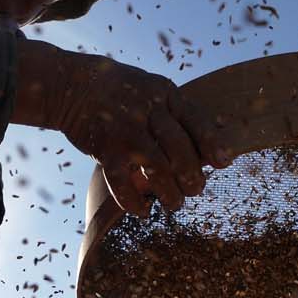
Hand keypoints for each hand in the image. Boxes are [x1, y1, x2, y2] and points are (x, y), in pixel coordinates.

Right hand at [12, 38, 231, 215]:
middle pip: (179, 148)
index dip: (212, 143)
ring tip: (176, 204)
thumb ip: (178, 111)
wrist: (72, 86)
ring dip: (170, 192)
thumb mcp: (152, 89)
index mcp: (164, 93)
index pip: (195, 119)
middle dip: (192, 175)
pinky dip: (133, 202)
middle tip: (196, 189)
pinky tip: (143, 211)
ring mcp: (125, 130)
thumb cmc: (122, 92)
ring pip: (157, 167)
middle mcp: (146, 110)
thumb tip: (216, 140)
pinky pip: (121, 183)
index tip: (225, 163)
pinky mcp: (103, 149)